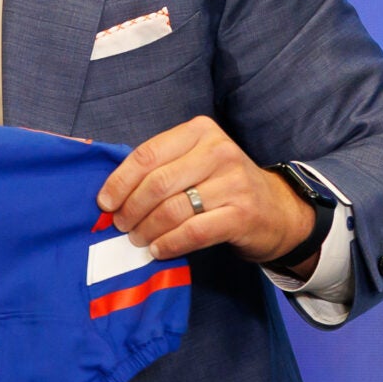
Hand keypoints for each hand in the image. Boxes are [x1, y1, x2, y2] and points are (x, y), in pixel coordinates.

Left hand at [95, 116, 315, 273]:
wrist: (277, 210)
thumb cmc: (223, 185)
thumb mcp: (196, 161)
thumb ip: (161, 167)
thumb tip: (112, 193)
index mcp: (200, 131)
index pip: (148, 154)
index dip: (120, 181)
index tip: (105, 202)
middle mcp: (219, 151)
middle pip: (157, 183)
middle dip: (131, 208)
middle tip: (121, 225)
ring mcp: (233, 183)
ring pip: (173, 209)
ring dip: (147, 229)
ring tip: (137, 239)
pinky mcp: (242, 214)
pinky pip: (193, 232)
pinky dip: (169, 243)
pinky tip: (158, 249)